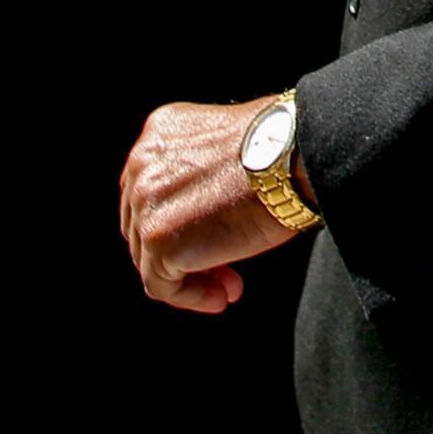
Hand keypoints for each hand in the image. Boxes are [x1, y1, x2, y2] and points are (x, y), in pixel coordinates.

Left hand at [120, 96, 301, 312]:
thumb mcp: (225, 147)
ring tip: (228, 288)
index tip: (214, 240)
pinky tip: (222, 297)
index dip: (181, 225)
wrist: (291, 154)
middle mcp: (141, 165)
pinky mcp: (158, 239)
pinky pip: (163, 286)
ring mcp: (144, 204)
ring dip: (192, 278)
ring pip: (152, 260)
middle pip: (146, 228)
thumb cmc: (280, 150)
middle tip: (225, 272)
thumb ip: (199, 172)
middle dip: (186, 254)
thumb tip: (202, 221)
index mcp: (158, 136)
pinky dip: (191, 297)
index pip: (152, 195)